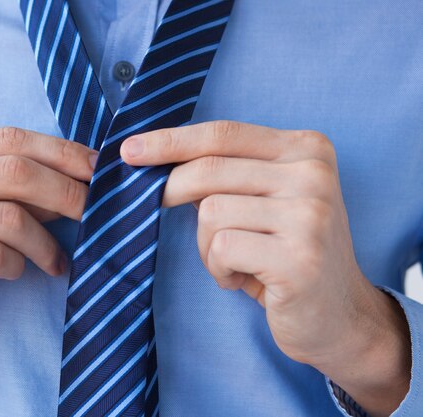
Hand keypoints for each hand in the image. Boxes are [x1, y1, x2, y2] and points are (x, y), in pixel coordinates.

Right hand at [0, 127, 96, 402]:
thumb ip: (18, 190)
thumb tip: (83, 177)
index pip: (11, 138)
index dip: (64, 153)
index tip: (100, 171)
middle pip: (15, 172)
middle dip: (68, 193)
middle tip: (95, 214)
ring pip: (9, 218)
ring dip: (46, 243)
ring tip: (56, 261)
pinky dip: (18, 266)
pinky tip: (19, 273)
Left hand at [121, 121, 410, 415]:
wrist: (338, 316)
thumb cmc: (285, 253)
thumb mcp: (262, 201)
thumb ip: (224, 174)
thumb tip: (153, 160)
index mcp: (306, 148)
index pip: (223, 133)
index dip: (170, 141)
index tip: (129, 150)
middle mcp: (313, 174)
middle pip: (209, 170)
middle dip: (171, 192)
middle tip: (159, 210)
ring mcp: (310, 215)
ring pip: (210, 212)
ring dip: (206, 245)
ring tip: (232, 261)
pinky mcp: (299, 257)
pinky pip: (221, 248)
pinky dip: (219, 268)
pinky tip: (243, 280)